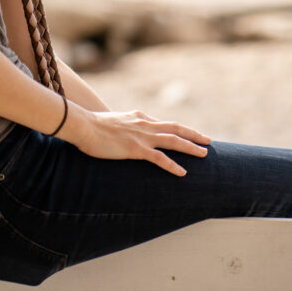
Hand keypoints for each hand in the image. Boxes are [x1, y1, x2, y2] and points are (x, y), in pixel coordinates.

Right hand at [60, 105, 210, 176]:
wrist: (83, 125)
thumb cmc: (92, 126)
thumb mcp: (113, 122)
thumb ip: (123, 126)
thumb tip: (124, 133)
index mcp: (139, 117)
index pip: (164, 123)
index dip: (179, 129)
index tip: (190, 134)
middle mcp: (144, 124)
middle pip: (175, 128)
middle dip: (193, 134)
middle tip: (208, 140)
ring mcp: (141, 136)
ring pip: (173, 141)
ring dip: (190, 147)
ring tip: (204, 154)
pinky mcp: (135, 149)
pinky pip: (159, 158)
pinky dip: (173, 165)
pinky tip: (183, 172)